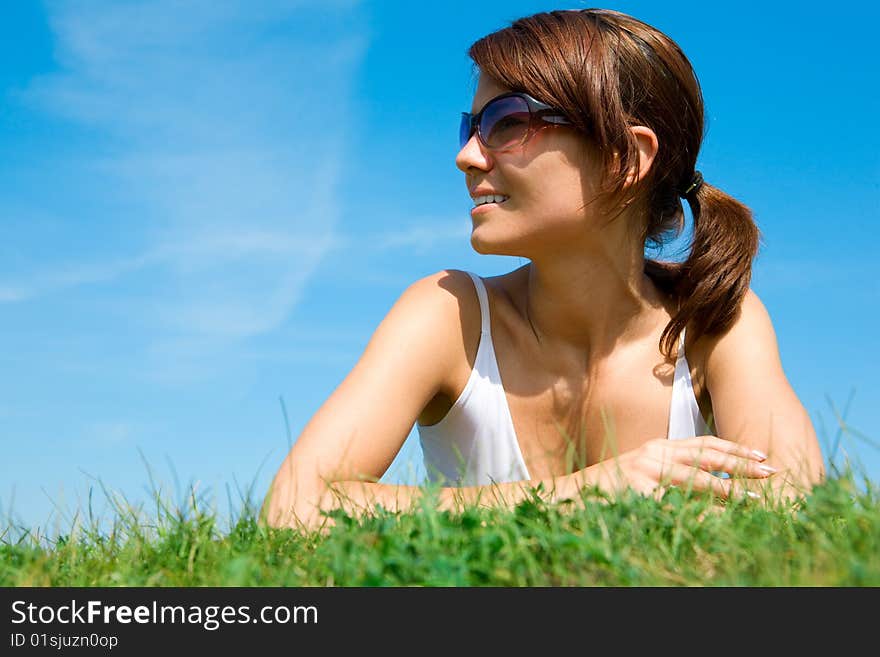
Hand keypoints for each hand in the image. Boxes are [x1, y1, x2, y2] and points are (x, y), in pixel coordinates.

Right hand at [582, 435, 776, 501]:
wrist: (572, 494)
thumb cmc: (610, 488)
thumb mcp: (643, 473)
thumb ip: (670, 472)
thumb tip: (706, 481)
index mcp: (658, 447)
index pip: (704, 444)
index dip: (733, 449)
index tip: (760, 456)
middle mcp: (655, 453)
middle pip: (707, 455)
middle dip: (741, 464)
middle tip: (770, 472)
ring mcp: (646, 470)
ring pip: (697, 479)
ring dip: (728, 490)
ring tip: (753, 499)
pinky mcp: (638, 490)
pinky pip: (675, 503)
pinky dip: (699, 511)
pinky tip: (718, 518)